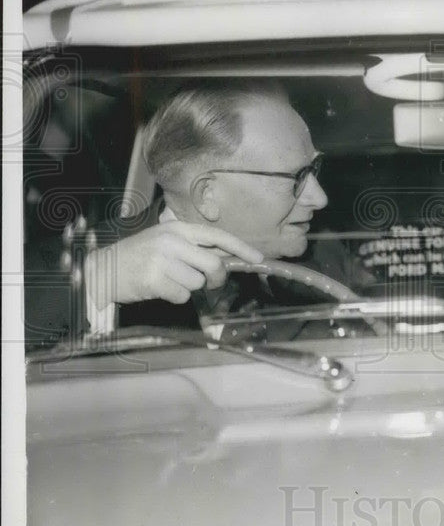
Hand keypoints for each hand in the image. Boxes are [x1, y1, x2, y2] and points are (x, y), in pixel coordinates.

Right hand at [85, 222, 263, 306]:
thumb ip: (193, 247)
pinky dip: (175, 297)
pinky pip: (182, 296)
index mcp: (178, 228)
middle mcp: (172, 241)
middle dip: (216, 278)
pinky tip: (160, 289)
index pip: (217, 236)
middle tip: (208, 281)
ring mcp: (162, 260)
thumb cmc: (139, 256)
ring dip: (188, 287)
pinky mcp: (154, 280)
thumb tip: (227, 258)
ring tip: (169, 280)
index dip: (241, 247)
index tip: (258, 258)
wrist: (103, 268)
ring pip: (198, 282)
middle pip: (213, 264)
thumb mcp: (165, 241)